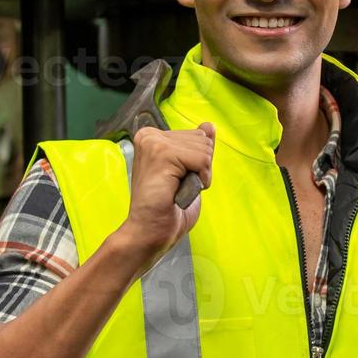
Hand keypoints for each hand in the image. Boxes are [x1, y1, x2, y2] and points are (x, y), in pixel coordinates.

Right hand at [115, 122, 214, 271]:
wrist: (149, 232)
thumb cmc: (167, 209)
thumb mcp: (189, 172)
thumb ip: (198, 149)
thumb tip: (208, 125)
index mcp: (152, 137)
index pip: (198, 136)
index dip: (198, 163)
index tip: (177, 180)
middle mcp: (149, 135)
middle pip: (203, 140)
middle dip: (201, 168)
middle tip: (178, 188)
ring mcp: (154, 143)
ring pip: (204, 149)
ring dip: (200, 175)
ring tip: (177, 190)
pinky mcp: (161, 154)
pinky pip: (201, 159)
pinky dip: (200, 179)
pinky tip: (181, 191)